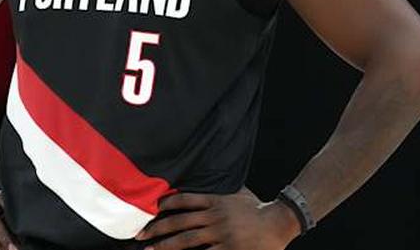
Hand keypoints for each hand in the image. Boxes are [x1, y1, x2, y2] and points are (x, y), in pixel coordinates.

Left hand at [135, 187, 300, 249]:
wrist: (279, 221)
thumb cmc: (258, 208)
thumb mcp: (238, 192)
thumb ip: (222, 188)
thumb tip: (212, 176)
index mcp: (215, 200)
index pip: (184, 199)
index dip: (166, 204)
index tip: (152, 209)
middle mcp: (214, 216)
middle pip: (179, 222)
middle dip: (158, 229)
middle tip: (140, 235)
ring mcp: (220, 233)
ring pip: (187, 240)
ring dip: (166, 246)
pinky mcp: (228, 249)